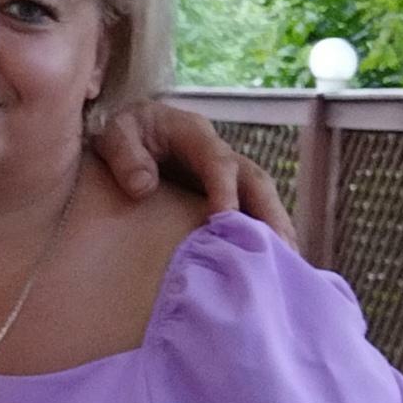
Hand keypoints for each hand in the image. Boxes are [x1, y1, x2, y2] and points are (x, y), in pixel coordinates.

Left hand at [91, 101, 297, 249]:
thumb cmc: (124, 133)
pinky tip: (272, 270)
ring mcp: (226, 176)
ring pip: (260, 200)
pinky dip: (265, 239)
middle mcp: (218, 155)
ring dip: (275, 232)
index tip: (225, 220)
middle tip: (281, 252)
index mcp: (194, 134)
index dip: (225, 188)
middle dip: (270, 215)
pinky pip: (252, 214)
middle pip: (255, 181)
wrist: (127, 132)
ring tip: (287, 269)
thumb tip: (143, 187)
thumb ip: (126, 155)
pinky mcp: (225, 195)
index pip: (218, 161)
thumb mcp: (116, 133)